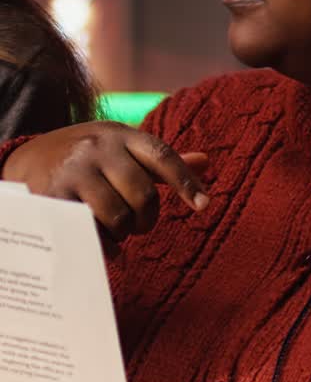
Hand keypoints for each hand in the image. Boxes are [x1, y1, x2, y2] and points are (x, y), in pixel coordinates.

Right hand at [3, 123, 207, 243]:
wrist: (32, 155)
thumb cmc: (91, 157)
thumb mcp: (124, 148)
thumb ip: (161, 161)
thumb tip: (207, 162)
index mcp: (122, 135)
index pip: (162, 155)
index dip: (186, 181)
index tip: (204, 205)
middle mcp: (99, 148)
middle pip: (143, 195)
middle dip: (147, 218)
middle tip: (140, 224)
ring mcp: (75, 171)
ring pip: (117, 216)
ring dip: (124, 233)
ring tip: (119, 230)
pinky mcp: (54, 195)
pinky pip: (90, 231)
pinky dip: (105, 246)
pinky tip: (107, 246)